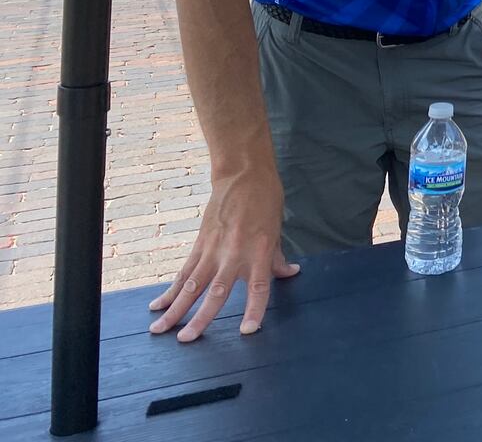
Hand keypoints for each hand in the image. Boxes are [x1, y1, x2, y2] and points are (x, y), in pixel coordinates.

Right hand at [149, 165, 297, 341]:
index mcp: (259, 251)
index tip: (247, 331)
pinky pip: (183, 271)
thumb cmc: (265, 200)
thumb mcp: (276, 229)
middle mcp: (234, 253)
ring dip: (175, 309)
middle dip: (201, 318)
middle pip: (216, 292)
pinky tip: (157, 306)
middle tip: (187, 341)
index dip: (253, 310)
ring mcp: (213, 249)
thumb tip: (289, 274)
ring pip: (191, 285)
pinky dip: (170, 290)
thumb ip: (277, 257)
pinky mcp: (199, 244)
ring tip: (160, 330)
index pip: (258, 287)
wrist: (243, 175)